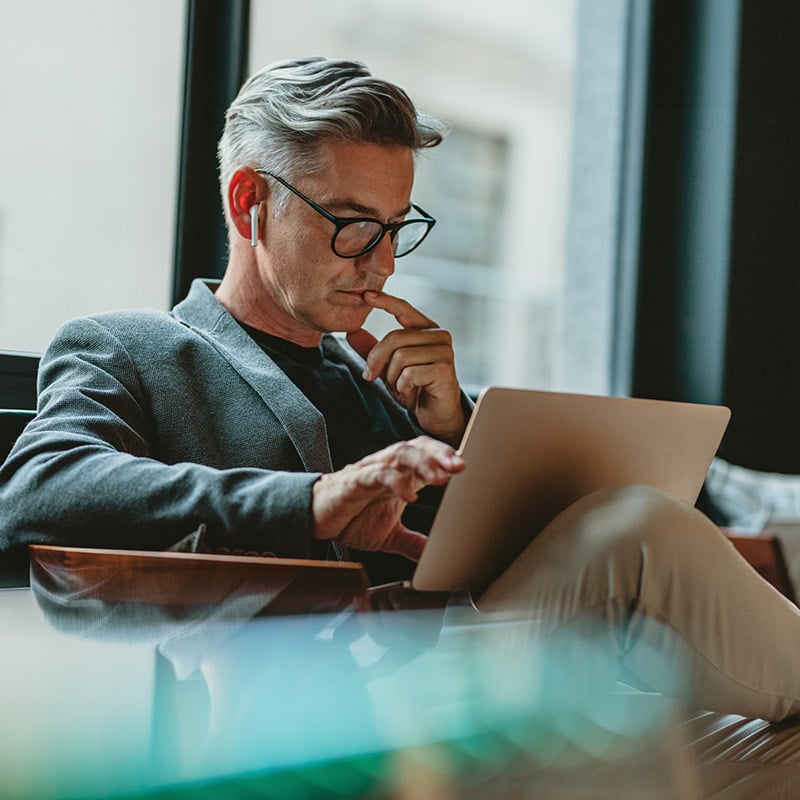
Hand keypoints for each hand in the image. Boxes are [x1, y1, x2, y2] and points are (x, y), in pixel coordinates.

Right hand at [311, 436, 464, 561]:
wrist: (314, 519)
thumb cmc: (352, 518)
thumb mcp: (390, 536)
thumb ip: (415, 543)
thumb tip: (438, 558)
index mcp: (401, 475)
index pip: (428, 455)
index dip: (447, 458)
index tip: (468, 467)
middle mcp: (388, 467)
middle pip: (418, 447)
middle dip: (440, 454)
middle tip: (460, 466)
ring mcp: (371, 471)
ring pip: (400, 454)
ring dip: (423, 462)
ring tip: (440, 475)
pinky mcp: (354, 482)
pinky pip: (377, 474)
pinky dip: (395, 481)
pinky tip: (409, 494)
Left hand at [346, 291, 466, 446]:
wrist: (435, 415)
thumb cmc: (415, 388)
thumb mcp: (388, 367)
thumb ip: (372, 350)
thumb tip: (351, 332)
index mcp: (426, 330)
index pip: (404, 309)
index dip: (385, 301)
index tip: (365, 295)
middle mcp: (439, 336)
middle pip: (395, 338)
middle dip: (377, 360)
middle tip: (370, 376)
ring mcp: (444, 351)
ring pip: (400, 357)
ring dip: (393, 378)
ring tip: (402, 387)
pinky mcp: (444, 369)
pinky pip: (409, 374)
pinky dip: (403, 387)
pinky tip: (412, 393)